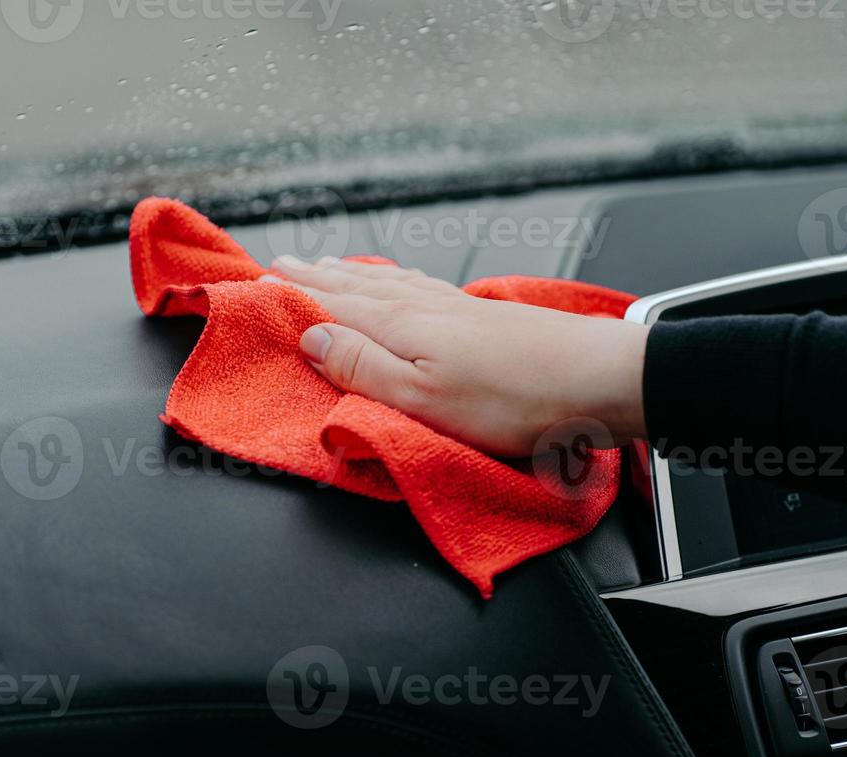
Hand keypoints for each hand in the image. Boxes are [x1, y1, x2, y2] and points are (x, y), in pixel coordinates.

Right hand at [267, 255, 650, 457]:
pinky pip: (416, 286)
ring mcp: (453, 307)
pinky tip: (395, 279)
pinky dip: (389, 278)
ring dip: (347, 274)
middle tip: (274, 266)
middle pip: (352, 286)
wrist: (596, 379)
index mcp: (399, 327)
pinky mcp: (480, 315)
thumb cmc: (515, 400)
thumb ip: (362, 367)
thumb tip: (308, 337)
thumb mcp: (423, 399)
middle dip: (310, 277)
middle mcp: (421, 307)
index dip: (287, 296)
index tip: (249, 285)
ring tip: (321, 266)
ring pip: (384, 282)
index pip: (327, 305)